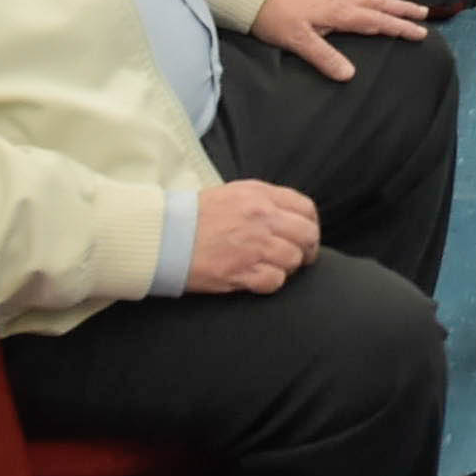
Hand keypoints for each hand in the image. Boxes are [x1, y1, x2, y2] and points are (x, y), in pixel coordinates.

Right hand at [187, 181, 318, 294]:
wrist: (164, 235)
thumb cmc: (196, 215)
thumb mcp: (234, 193)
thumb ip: (265, 201)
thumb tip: (289, 216)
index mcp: (261, 195)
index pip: (306, 209)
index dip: (310, 225)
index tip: (305, 236)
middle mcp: (262, 218)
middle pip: (307, 235)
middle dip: (307, 249)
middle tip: (299, 257)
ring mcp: (253, 245)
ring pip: (293, 260)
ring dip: (287, 267)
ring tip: (271, 267)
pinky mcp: (241, 272)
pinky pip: (274, 281)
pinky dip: (270, 282)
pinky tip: (257, 278)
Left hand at [247, 0, 431, 80]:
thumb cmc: (274, 17)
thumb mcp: (298, 41)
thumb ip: (324, 57)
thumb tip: (350, 75)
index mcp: (339, 11)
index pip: (377, 21)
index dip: (399, 27)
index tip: (420, 32)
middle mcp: (341, 0)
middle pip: (380, 4)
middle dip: (402, 9)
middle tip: (424, 13)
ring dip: (390, 4)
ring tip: (405, 8)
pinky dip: (373, 3)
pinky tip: (369, 7)